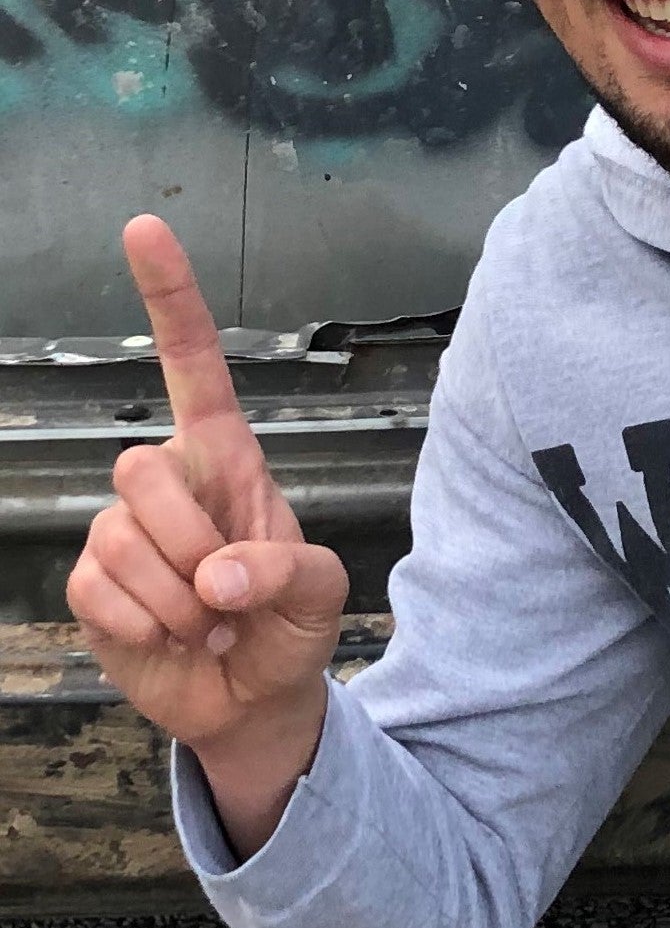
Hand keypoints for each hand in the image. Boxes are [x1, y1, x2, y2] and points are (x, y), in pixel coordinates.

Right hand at [66, 218, 346, 788]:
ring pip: (120, 538)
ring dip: (177, 597)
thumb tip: (218, 577)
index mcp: (227, 459)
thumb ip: (284, 571)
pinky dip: (146, 625)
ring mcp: (121, 532)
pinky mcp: (90, 586)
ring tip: (209, 621)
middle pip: (140, 469)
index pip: (194, 365)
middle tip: (230, 591)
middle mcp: (168, 483)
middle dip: (193, 542)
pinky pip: (98, 590)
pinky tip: (172, 637)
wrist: (255, 698)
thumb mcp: (320, 591)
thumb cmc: (289, 623)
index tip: (143, 230)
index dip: (170, 298)